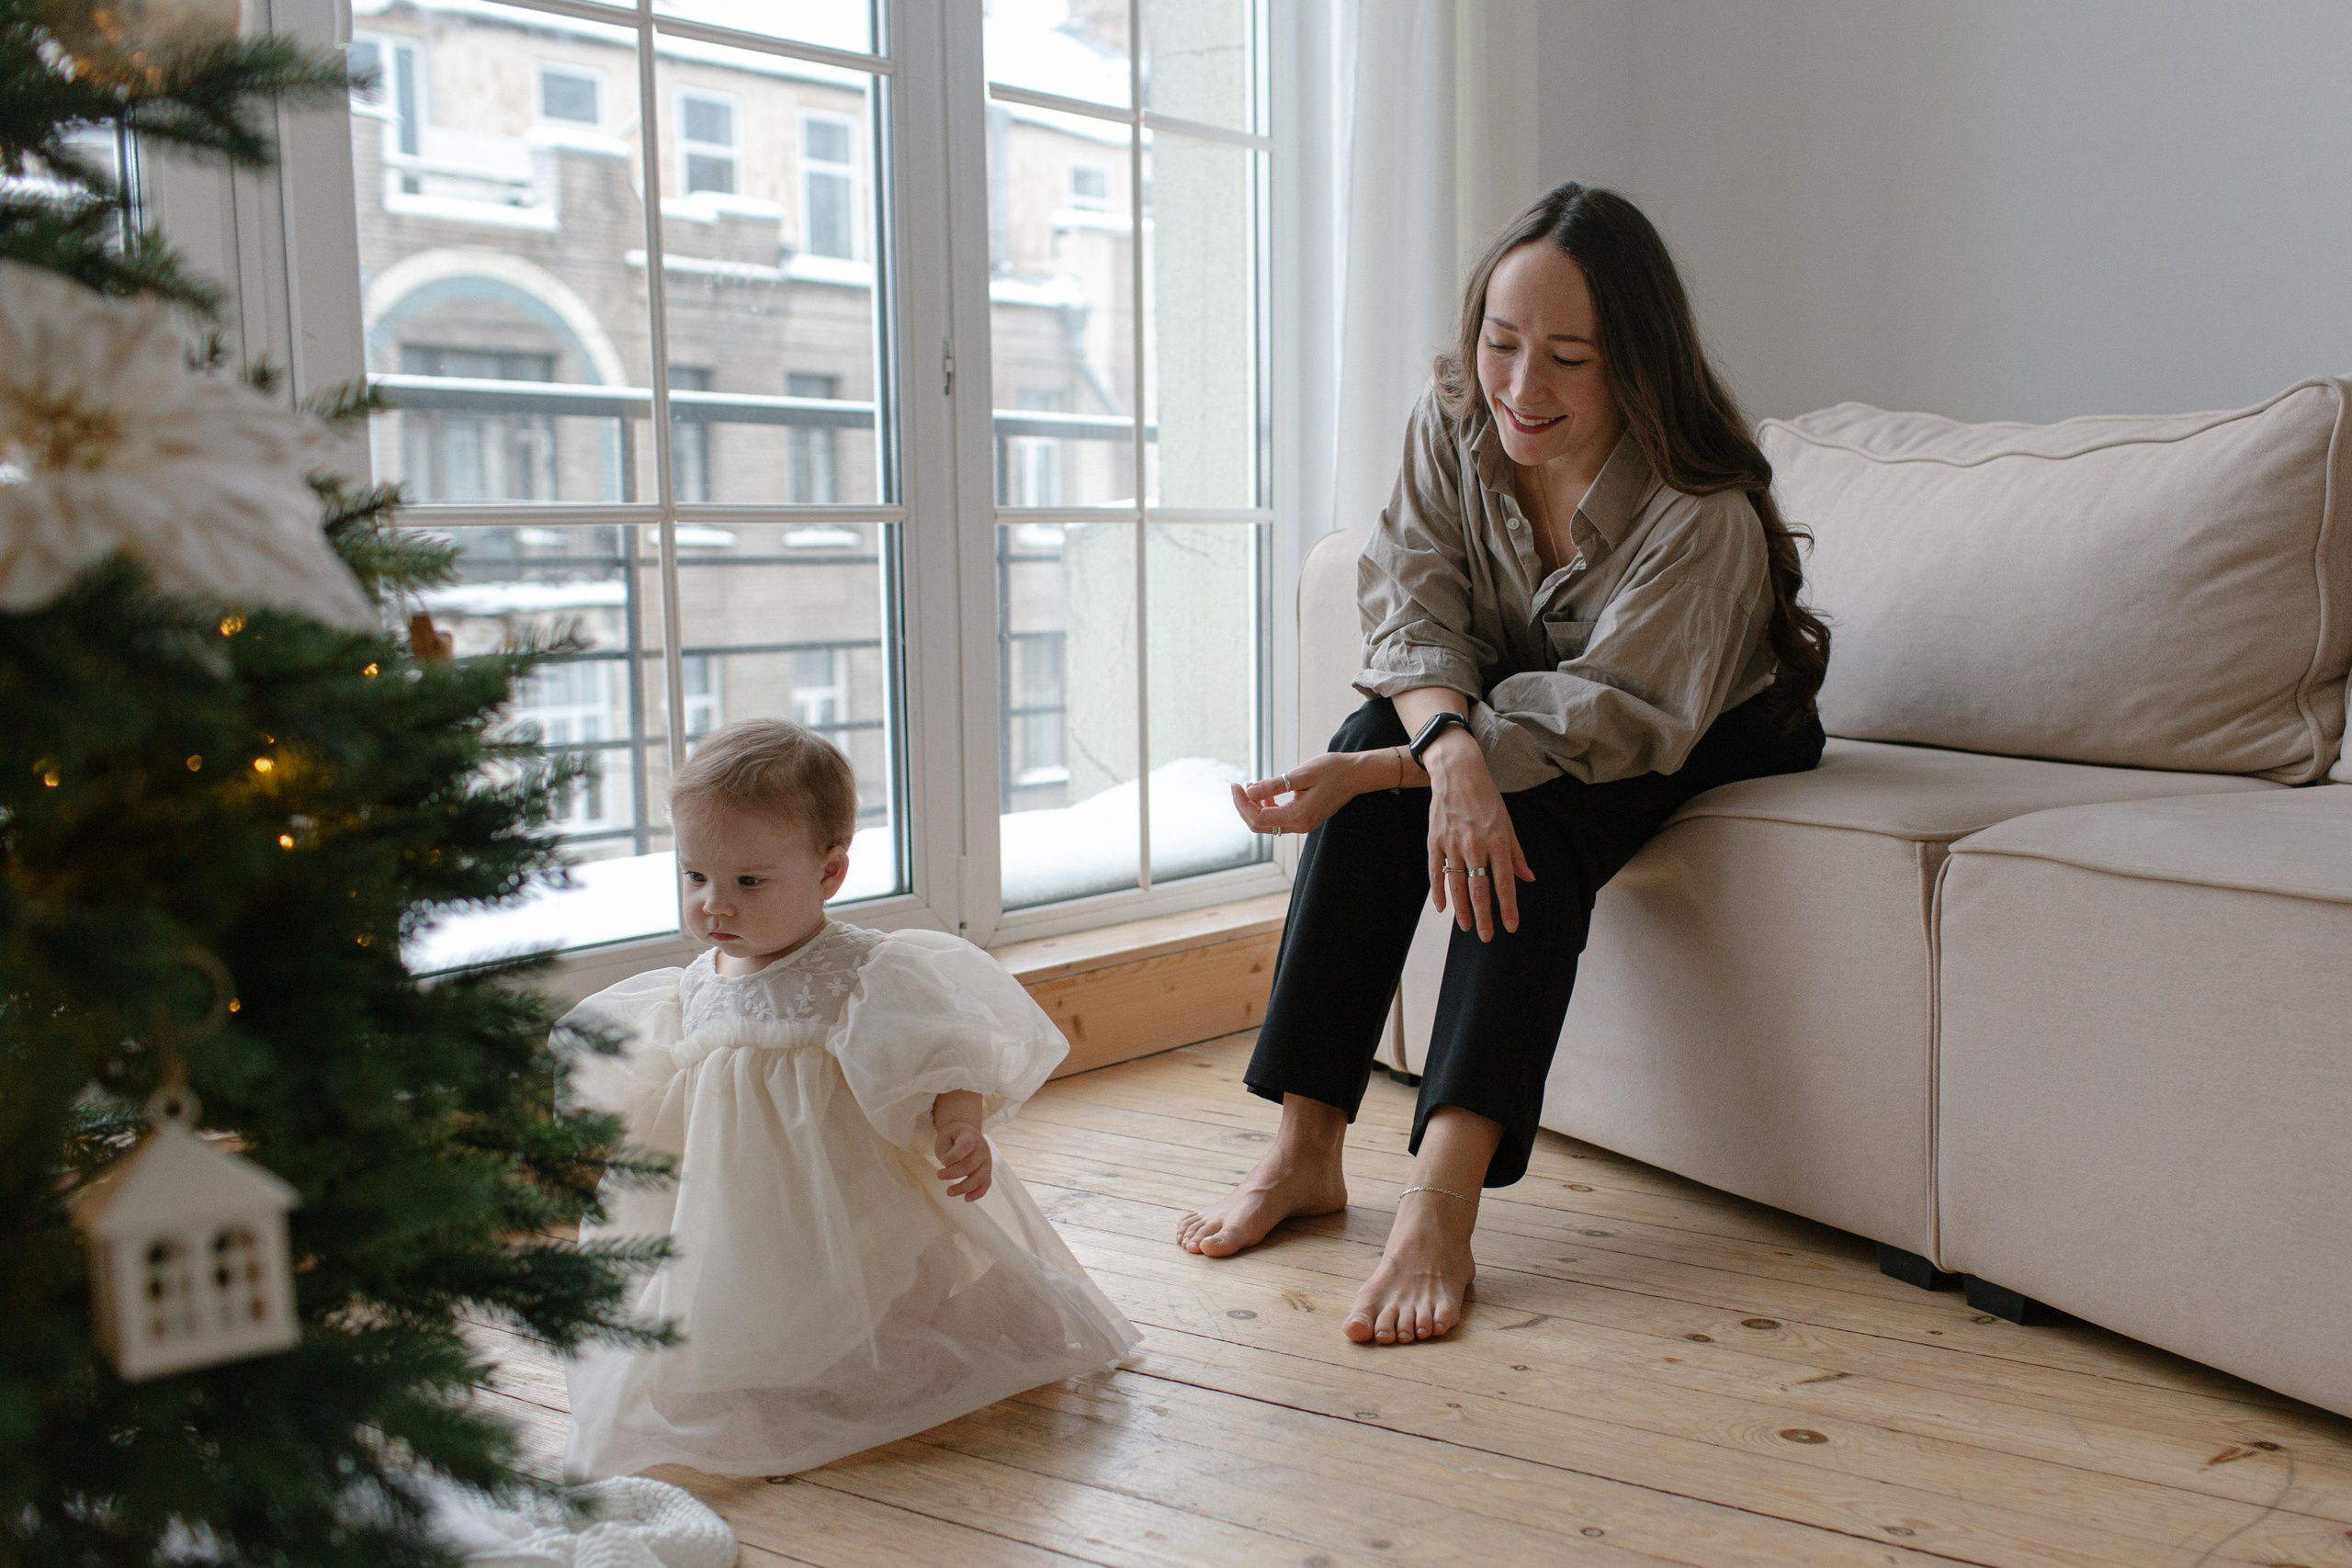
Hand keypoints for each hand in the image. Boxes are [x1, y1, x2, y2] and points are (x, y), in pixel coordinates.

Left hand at [932, 1090, 991, 1201]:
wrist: (967, 1134)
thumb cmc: (953, 1138)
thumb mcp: (945, 1138)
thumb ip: (946, 1151)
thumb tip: (949, 1167)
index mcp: (970, 1136)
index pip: (966, 1145)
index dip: (955, 1155)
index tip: (942, 1162)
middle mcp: (982, 1149)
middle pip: (971, 1164)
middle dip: (953, 1173)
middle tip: (939, 1175)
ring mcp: (986, 1161)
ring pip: (979, 1177)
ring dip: (964, 1187)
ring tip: (949, 1192)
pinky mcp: (987, 1172)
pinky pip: (986, 1184)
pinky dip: (977, 1193)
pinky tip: (966, 1198)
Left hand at [1231, 749, 1392, 836]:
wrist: (1357, 774)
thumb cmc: (1332, 769)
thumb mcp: (1301, 774)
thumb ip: (1274, 785)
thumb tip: (1249, 791)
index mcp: (1298, 815)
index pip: (1258, 817)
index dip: (1242, 803)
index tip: (1236, 785)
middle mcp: (1300, 825)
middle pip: (1259, 825)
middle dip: (1244, 807)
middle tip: (1237, 786)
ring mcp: (1303, 825)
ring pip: (1267, 825)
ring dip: (1254, 809)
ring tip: (1250, 788)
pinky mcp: (1304, 820)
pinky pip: (1278, 821)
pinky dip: (1266, 809)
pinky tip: (1266, 795)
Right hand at [1422, 731, 1534, 940]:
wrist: (1457, 772)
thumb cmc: (1487, 797)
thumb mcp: (1507, 823)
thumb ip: (1516, 854)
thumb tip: (1528, 879)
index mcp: (1497, 841)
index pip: (1504, 883)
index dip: (1508, 907)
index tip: (1510, 927)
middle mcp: (1475, 845)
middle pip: (1479, 889)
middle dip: (1484, 916)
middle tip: (1487, 937)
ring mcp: (1452, 844)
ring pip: (1457, 885)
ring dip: (1462, 909)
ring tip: (1467, 927)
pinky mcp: (1435, 840)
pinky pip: (1436, 872)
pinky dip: (1438, 891)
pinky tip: (1442, 908)